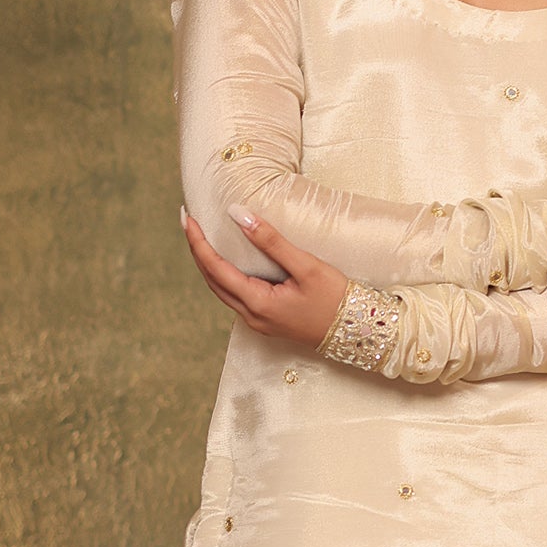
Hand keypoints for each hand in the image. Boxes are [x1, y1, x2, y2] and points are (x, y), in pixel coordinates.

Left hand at [182, 207, 348, 347]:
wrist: (359, 331)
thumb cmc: (337, 299)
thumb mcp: (306, 266)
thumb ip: (270, 241)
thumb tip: (238, 214)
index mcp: (258, 303)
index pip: (215, 268)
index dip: (197, 242)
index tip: (187, 217)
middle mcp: (252, 316)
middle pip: (211, 280)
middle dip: (197, 250)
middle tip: (188, 221)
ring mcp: (258, 322)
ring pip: (221, 290)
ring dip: (208, 264)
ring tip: (202, 237)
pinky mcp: (267, 321)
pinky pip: (235, 296)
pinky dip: (224, 275)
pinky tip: (227, 260)